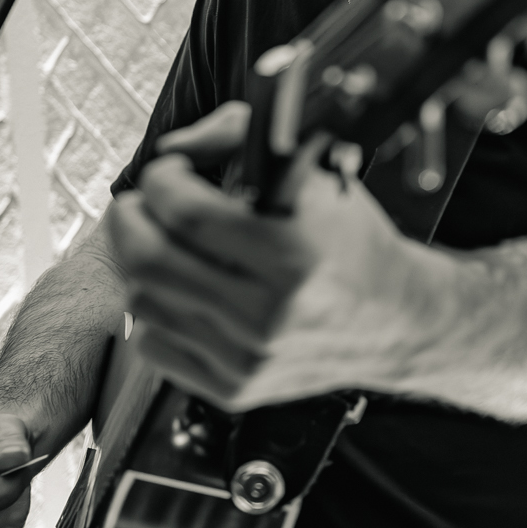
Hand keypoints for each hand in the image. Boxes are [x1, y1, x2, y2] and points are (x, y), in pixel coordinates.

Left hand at [108, 104, 426, 409]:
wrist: (396, 320)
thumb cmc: (350, 243)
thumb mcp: (312, 174)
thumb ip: (239, 138)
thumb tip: (176, 148)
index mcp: (294, 254)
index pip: (185, 212)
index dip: (162, 178)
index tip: (171, 170)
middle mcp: (269, 313)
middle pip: (149, 260)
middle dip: (131, 218)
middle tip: (144, 203)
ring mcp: (248, 357)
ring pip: (143, 301)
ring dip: (140, 262)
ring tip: (164, 242)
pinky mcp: (235, 389)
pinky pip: (154, 345)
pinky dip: (156, 310)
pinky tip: (183, 290)